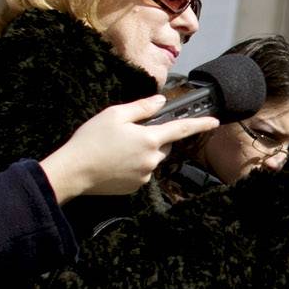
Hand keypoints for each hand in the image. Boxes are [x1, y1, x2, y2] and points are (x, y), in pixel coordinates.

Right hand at [39, 97, 216, 201]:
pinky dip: (133, 165)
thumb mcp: (114, 114)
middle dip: (153, 137)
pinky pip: (141, 172)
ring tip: (116, 149)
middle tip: (129, 134)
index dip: (200, 124)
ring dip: (142, 152)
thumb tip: (160, 101)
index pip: (181, 129)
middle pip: (164, 145)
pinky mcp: (135, 187)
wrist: (72, 171)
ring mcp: (144, 175)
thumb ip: (142, 107)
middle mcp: (152, 159)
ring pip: (152, 159)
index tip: (215, 122)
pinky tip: (115, 162)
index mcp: (150, 139)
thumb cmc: (91, 140)